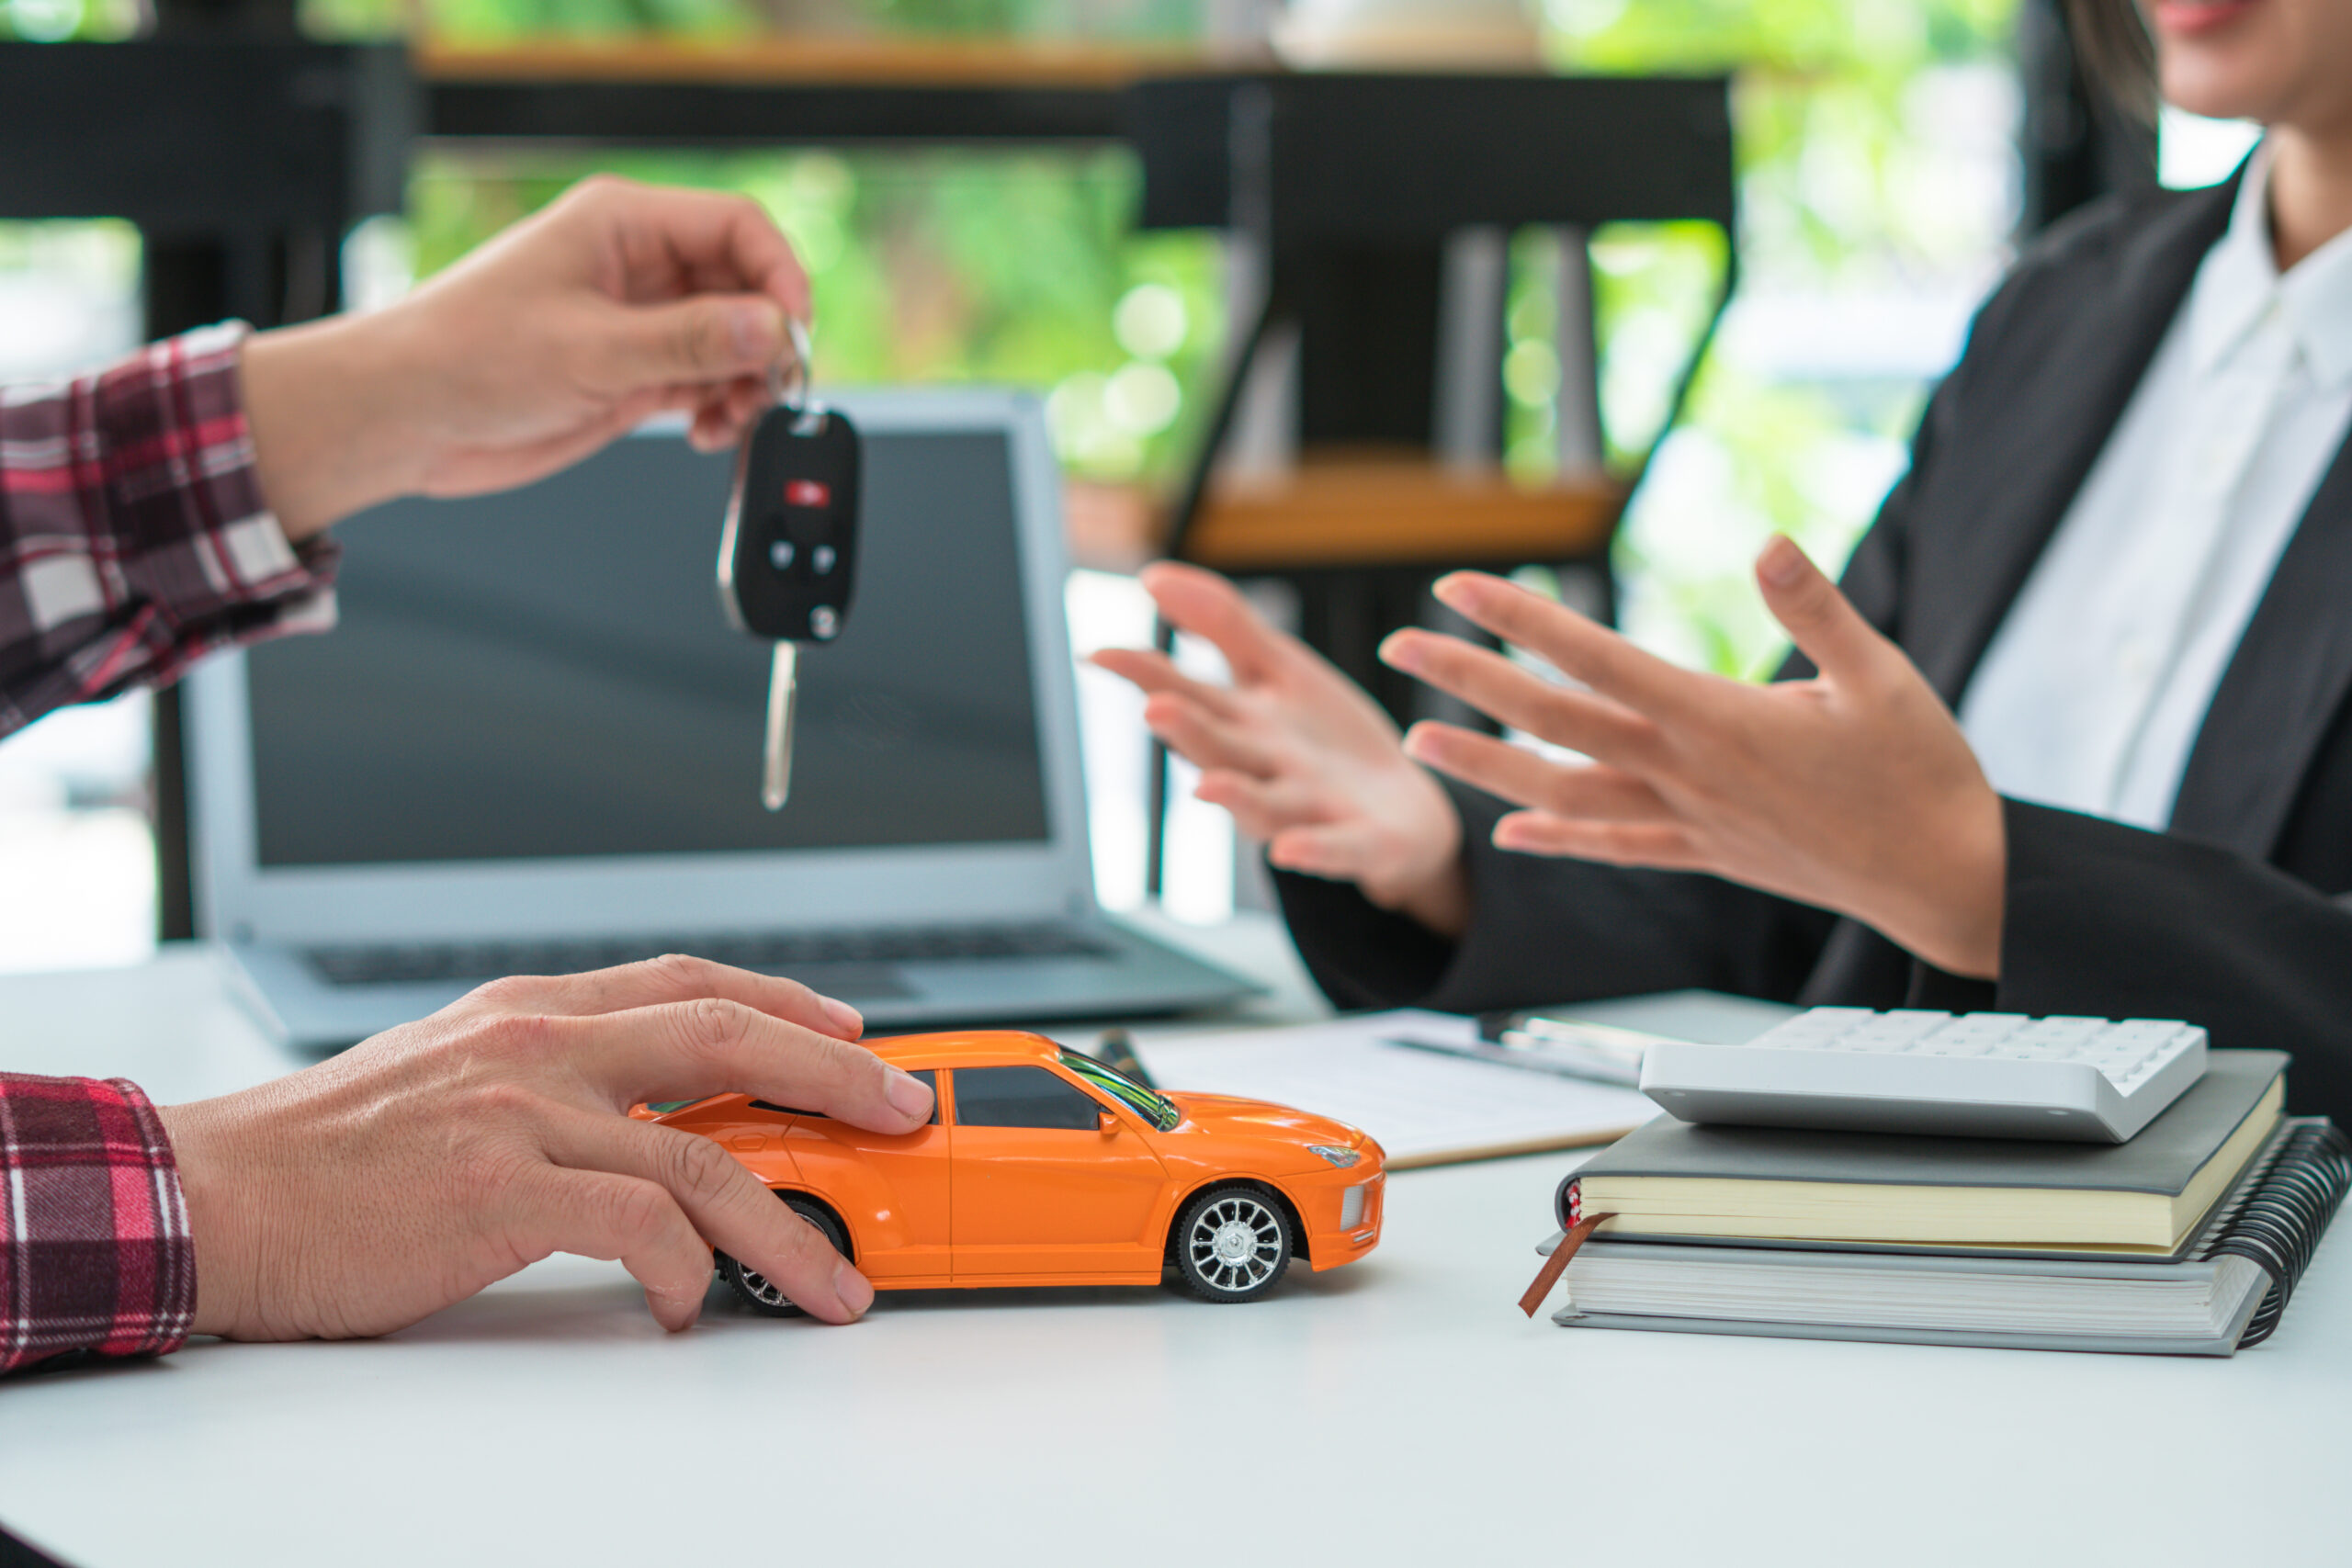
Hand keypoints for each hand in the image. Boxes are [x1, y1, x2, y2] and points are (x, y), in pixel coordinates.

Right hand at [155, 957, 934, 1341]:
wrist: (211, 1196)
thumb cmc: (322, 1154)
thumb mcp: (449, 1073)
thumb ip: (548, 1076)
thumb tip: (641, 1112)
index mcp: (532, 1012)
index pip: (693, 983)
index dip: (789, 1003)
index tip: (850, 1032)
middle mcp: (541, 1047)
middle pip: (733, 1038)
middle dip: (837, 1074)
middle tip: (904, 1111)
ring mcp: (524, 1116)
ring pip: (707, 1157)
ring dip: (789, 1227)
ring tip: (834, 1280)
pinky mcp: (500, 1193)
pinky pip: (639, 1231)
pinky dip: (686, 1275)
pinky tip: (690, 1309)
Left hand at [240, 175, 812, 539]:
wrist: (407, 417)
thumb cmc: (464, 355)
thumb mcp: (589, 348)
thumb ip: (688, 341)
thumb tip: (769, 329)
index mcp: (621, 224)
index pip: (736, 227)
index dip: (778, 275)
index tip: (793, 332)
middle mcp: (636, 267)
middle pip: (744, 287)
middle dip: (766, 339)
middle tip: (772, 387)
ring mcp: (636, 322)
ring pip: (731, 341)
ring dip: (746, 382)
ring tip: (734, 417)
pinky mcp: (630, 374)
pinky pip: (705, 382)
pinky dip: (721, 408)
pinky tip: (709, 429)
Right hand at [1090, 561, 1469, 937]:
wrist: (1406, 812)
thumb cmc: (1327, 742)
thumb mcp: (1278, 670)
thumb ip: (1220, 625)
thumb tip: (1152, 575)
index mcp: (1242, 724)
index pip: (1185, 693)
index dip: (1143, 674)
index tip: (1096, 653)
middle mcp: (1264, 770)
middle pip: (1220, 750)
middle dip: (1188, 733)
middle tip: (1155, 708)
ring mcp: (1309, 810)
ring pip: (1264, 805)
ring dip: (1236, 797)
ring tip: (1208, 785)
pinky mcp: (1361, 843)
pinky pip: (1334, 850)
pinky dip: (1311, 853)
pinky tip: (1287, 850)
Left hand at [1378, 536, 2006, 977]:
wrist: (1947, 880)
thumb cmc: (1922, 772)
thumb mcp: (1882, 674)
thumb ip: (1816, 610)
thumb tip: (1768, 543)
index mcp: (1718, 720)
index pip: (1594, 660)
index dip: (1521, 621)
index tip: (1460, 589)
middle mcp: (1685, 773)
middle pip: (1552, 721)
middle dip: (1469, 680)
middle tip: (1397, 646)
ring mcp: (1688, 821)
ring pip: (1562, 792)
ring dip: (1484, 766)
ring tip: (1418, 741)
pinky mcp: (1705, 856)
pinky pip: (1614, 848)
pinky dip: (1557, 840)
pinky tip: (1508, 833)